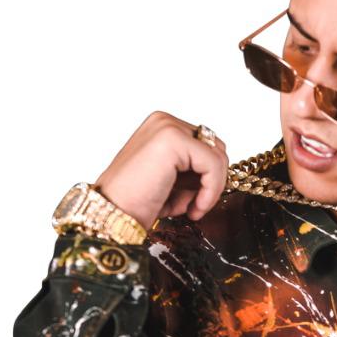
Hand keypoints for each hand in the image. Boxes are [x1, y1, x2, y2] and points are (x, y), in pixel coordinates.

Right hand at [93, 111, 229, 232]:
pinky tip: (193, 209)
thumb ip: (195, 169)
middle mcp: (164, 121)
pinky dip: (211, 191)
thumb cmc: (137, 203)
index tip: (194, 204)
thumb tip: (224, 172)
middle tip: (193, 206)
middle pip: (216, 148)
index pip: (208, 146)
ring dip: (210, 189)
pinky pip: (214, 164)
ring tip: (190, 209)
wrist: (112, 215)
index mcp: (163, 127)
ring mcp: (167, 126)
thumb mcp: (173, 181)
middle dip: (211, 181)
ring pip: (218, 156)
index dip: (208, 178)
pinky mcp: (172, 139)